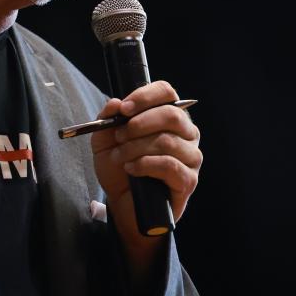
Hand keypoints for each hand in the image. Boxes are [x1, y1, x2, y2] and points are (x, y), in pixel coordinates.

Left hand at [90, 81, 202, 279]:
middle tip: (119, 136)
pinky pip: (169, 165)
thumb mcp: (104, 141)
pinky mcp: (188, 179)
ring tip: (121, 158)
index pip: (166, 92)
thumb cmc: (119, 167)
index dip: (145, 96)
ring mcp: (191, 156)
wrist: (123, 203)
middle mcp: (186, 133)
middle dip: (139, 124)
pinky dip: (144, 165)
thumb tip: (115, 103)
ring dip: (136, 148)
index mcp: (168, 116)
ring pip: (167, 141)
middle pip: (171, 115)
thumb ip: (107, 119)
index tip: (124, 109)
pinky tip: (132, 169)